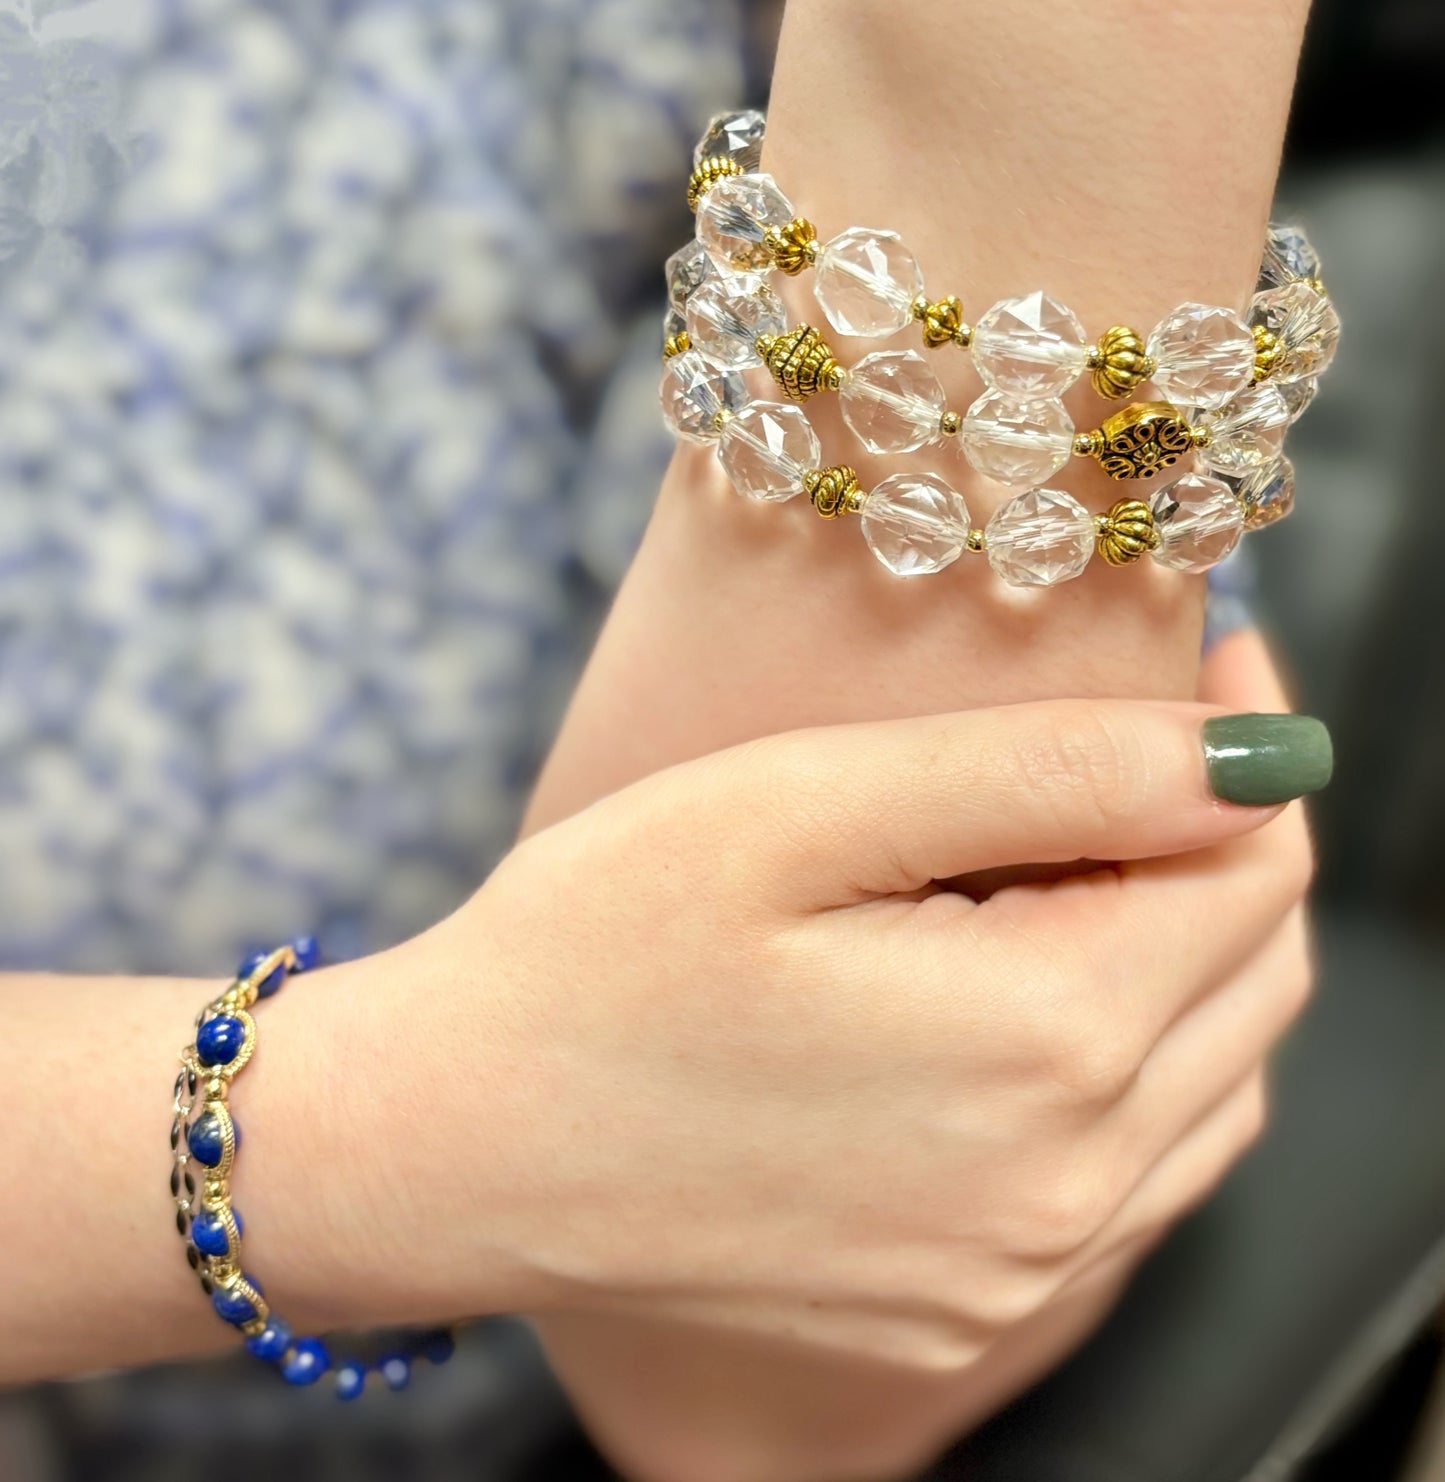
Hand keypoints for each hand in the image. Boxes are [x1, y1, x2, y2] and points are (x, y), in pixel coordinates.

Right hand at [367, 672, 1322, 1374]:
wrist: (456, 1143)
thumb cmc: (596, 950)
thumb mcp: (804, 807)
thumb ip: (1048, 769)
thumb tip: (1257, 753)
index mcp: (1038, 1043)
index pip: (1256, 867)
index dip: (1249, 746)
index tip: (1210, 660)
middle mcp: (1060, 1189)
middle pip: (1257, 977)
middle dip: (1228, 845)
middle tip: (1138, 753)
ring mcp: (1018, 1273)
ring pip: (1219, 1083)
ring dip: (1193, 960)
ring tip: (1089, 865)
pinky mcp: (969, 1311)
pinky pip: (1141, 1183)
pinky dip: (1141, 1076)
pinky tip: (1043, 1008)